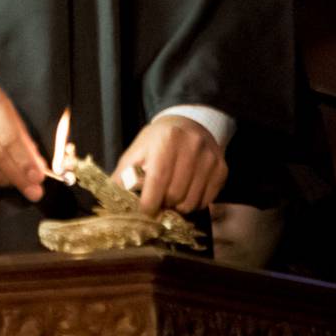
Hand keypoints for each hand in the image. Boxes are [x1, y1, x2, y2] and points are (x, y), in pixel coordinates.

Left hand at [111, 113, 227, 215]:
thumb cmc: (158, 141)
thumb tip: (113, 201)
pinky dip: (193, 203)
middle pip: (174, 194)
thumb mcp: (137, 150)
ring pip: (191, 202)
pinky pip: (206, 201)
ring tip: (171, 196)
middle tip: (157, 201)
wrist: (189, 124)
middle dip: (163, 204)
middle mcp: (192, 146)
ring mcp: (210, 158)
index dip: (149, 202)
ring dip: (178, 207)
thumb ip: (124, 174)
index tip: (144, 211)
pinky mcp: (222, 169)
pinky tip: (186, 192)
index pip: (158, 180)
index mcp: (167, 139)